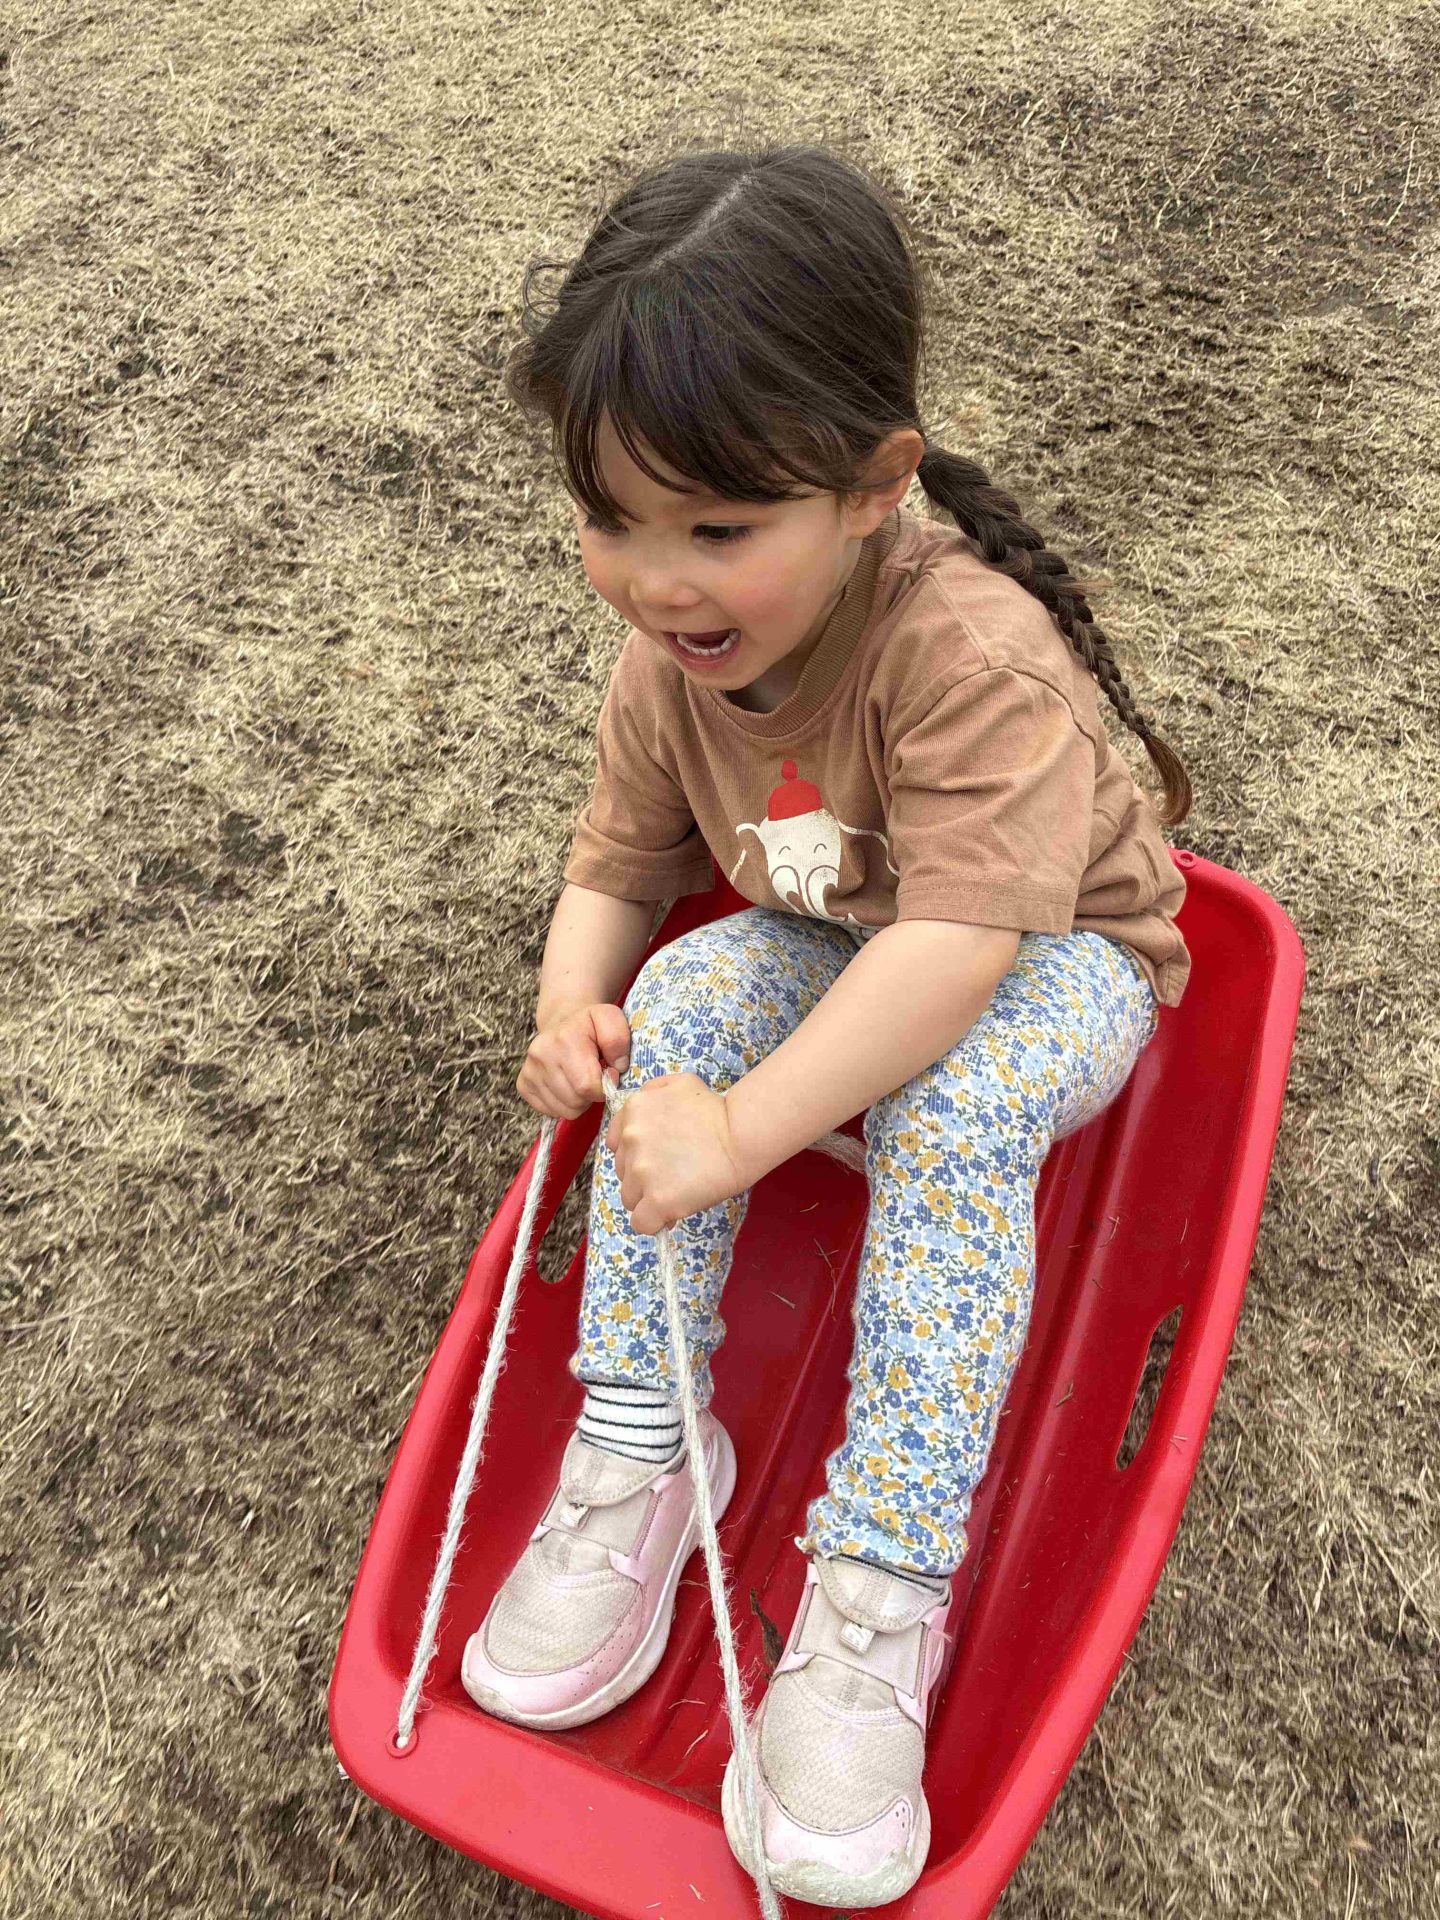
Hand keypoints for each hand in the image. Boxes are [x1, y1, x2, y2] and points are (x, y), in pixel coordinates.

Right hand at [516, 1003, 631, 1118]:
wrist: (562, 1022)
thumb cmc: (590, 1026)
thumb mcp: (611, 1019)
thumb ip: (618, 1040)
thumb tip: (617, 1068)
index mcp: (564, 1040)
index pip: (587, 1086)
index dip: (604, 1087)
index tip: (608, 1074)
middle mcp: (541, 1055)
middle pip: (576, 1102)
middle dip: (591, 1095)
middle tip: (594, 1077)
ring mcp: (529, 1070)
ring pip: (564, 1111)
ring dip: (579, 1101)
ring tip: (581, 1080)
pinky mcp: (523, 1084)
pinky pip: (550, 1111)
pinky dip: (563, 1104)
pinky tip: (567, 1085)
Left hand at [603, 1072, 749, 1235]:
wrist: (741, 1135)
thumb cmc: (717, 1110)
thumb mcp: (680, 1083)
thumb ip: (652, 1092)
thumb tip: (638, 1118)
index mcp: (633, 1111)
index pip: (616, 1145)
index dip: (636, 1154)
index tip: (659, 1157)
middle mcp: (630, 1139)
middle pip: (624, 1172)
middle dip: (645, 1176)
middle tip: (676, 1172)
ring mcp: (642, 1171)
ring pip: (630, 1198)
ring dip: (650, 1198)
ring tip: (679, 1190)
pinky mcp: (658, 1199)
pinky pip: (642, 1222)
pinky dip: (655, 1222)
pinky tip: (672, 1213)